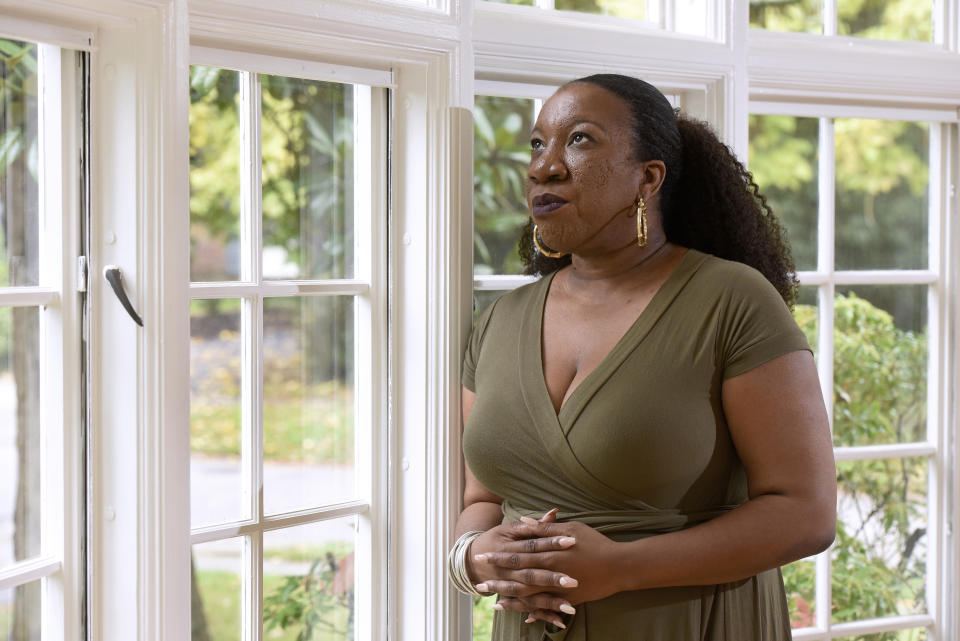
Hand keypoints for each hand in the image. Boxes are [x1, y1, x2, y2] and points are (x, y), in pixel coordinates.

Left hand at [474, 514, 624, 626]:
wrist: (620, 566)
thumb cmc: (595, 543)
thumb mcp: (571, 528)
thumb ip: (546, 529)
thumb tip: (525, 521)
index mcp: (548, 553)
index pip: (516, 556)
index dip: (498, 558)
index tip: (481, 557)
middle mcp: (551, 573)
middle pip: (518, 579)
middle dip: (497, 582)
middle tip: (478, 585)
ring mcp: (559, 589)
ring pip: (529, 597)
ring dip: (511, 600)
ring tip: (494, 603)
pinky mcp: (568, 600)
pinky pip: (547, 608)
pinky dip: (533, 612)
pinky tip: (522, 616)